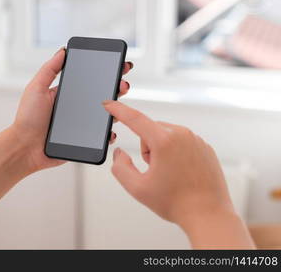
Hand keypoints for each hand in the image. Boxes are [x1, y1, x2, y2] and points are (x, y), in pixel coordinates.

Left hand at [11, 48, 132, 173]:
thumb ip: (50, 69)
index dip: (105, 71)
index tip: (118, 65)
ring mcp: (81, 124)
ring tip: (118, 106)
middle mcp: (76, 107)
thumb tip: (63, 51)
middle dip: (116, 88)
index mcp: (67, 93)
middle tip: (122, 84)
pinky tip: (110, 130)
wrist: (25, 147)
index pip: (89, 79)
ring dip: (116, 110)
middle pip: (102, 95)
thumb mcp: (36, 88)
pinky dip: (108, 133)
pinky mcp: (83, 140)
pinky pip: (100, 136)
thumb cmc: (27, 118)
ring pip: (105, 115)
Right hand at [103, 101, 254, 247]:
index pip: (134, 118)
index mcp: (164, 141)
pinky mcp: (204, 147)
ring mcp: (196, 140)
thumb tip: (119, 153)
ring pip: (166, 136)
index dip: (118, 110)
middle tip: (154, 171)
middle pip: (150, 130)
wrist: (208, 215)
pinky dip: (175, 154)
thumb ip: (120, 167)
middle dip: (146, 148)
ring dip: (161, 151)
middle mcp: (182, 135)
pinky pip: (181, 142)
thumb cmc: (177, 203)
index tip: (109, 103)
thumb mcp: (137, 188)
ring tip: (170, 175)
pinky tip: (181, 173)